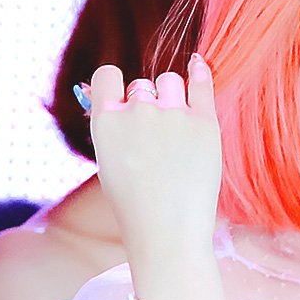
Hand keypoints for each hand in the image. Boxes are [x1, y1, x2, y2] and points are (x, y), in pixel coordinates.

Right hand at [87, 58, 221, 266]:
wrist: (168, 234)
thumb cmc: (135, 203)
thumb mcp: (107, 161)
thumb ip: (107, 123)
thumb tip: (94, 89)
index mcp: (107, 121)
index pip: (108, 76)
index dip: (116, 89)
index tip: (124, 102)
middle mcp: (139, 112)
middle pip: (143, 86)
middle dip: (147, 105)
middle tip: (154, 142)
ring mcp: (174, 115)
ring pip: (170, 82)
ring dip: (172, 98)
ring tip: (175, 133)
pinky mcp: (205, 123)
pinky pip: (201, 82)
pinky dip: (200, 72)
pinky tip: (198, 65)